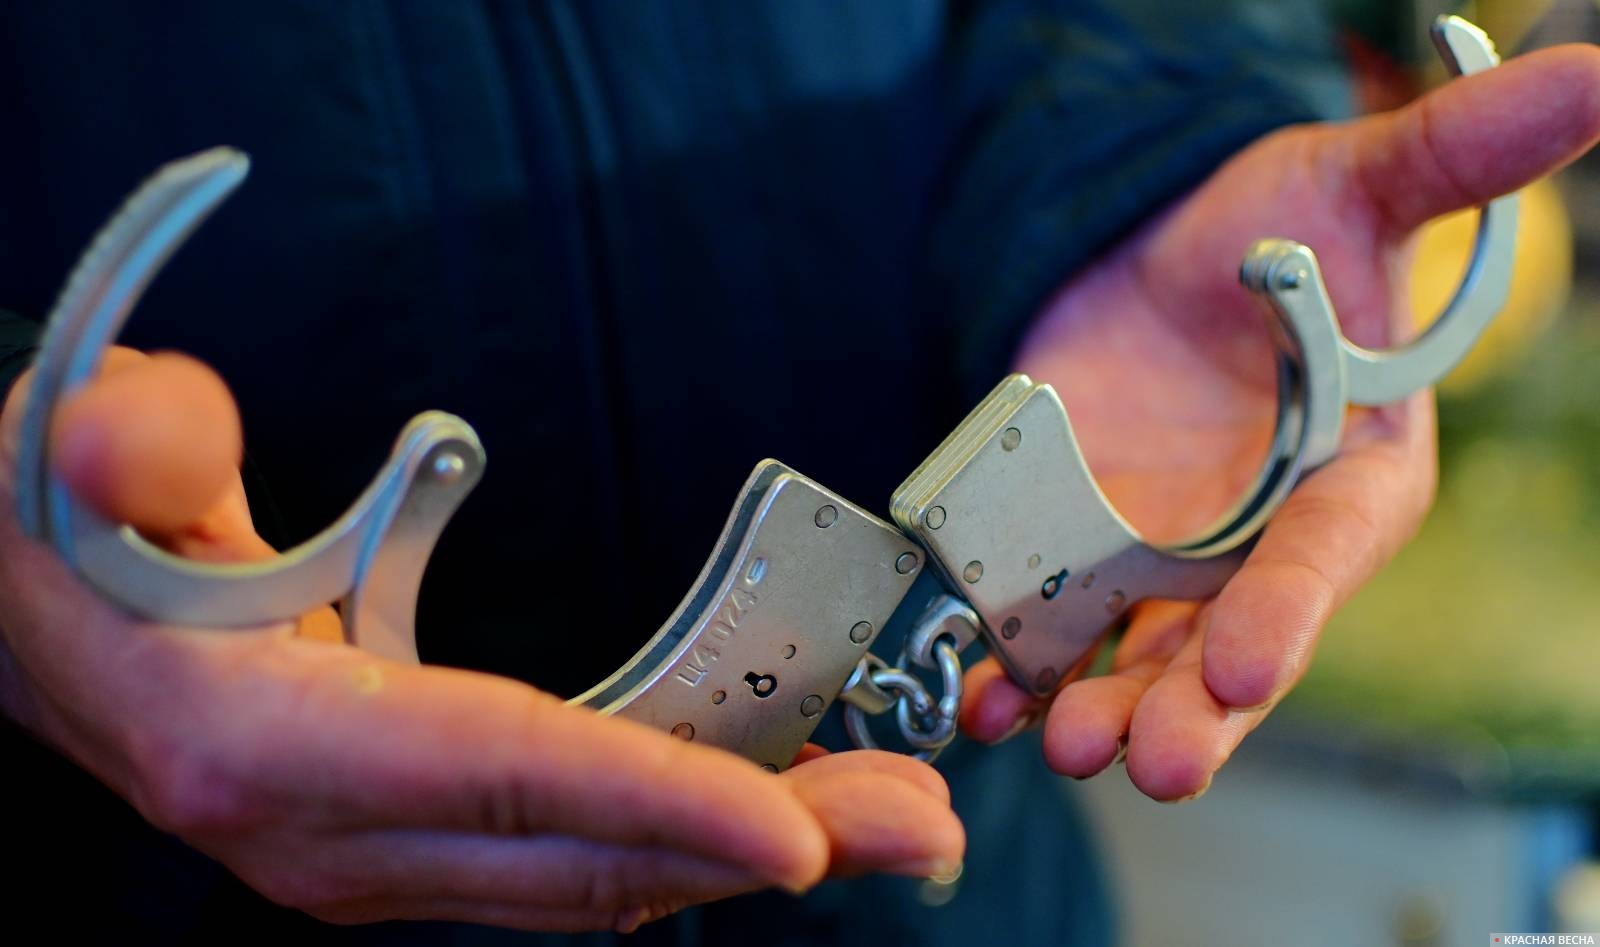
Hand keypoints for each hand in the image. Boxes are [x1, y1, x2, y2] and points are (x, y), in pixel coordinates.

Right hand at [0, 349, 963, 930]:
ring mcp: (370, 862)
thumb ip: (132, 444)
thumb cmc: (87, 536)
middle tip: (921, 815)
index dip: (648, 802)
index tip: (796, 836)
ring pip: (587, 877)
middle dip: (760, 842)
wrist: (44, 615)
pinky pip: (562, 860)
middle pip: (580, 852)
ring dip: (741, 851)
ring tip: (890, 814)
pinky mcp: (402, 851)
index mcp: (262, 741)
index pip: (494, 773)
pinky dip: (674, 841)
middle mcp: (328, 838)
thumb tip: (142, 446)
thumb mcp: (86, 456)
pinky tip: (769, 808)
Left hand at [959, 44, 1599, 799]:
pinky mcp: (1083, 553)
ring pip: (1140, 657)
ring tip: (1059, 747)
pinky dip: (1018, 668)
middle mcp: (1261, 542)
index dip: (1292, 610)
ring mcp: (1166, 560)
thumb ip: (1456, 156)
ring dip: (1101, 706)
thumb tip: (1589, 78)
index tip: (1243, 663)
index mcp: (1351, 478)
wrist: (1165, 250)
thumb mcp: (1357, 184)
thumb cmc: (1284, 228)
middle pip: (1231, 642)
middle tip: (1155, 761)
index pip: (1326, 554)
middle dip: (1195, 708)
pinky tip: (988, 701)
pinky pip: (1051, 626)